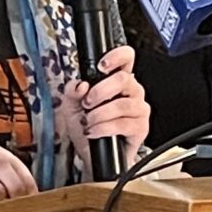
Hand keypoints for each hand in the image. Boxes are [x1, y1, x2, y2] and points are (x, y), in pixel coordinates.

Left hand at [60, 44, 149, 169]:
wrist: (91, 155)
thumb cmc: (86, 127)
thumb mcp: (71, 106)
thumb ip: (72, 91)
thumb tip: (81, 85)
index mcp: (118, 80)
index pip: (127, 58)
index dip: (117, 56)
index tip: (101, 66)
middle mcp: (132, 91)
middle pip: (123, 79)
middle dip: (99, 92)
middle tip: (87, 103)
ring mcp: (139, 109)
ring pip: (122, 104)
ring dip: (99, 114)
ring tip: (89, 122)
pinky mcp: (140, 127)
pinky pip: (123, 124)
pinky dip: (104, 128)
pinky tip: (94, 131)